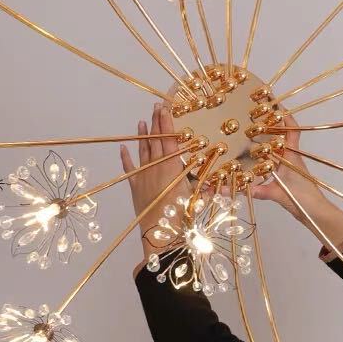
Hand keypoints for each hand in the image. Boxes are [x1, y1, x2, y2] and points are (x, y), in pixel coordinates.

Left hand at [120, 102, 192, 259]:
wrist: (161, 234)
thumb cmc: (182, 217)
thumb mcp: (199, 198)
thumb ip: (206, 186)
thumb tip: (219, 180)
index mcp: (173, 167)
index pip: (170, 139)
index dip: (167, 123)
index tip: (165, 108)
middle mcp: (157, 168)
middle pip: (156, 141)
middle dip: (156, 122)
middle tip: (156, 107)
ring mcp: (144, 176)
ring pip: (143, 151)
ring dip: (142, 136)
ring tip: (141, 122)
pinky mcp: (135, 187)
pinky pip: (129, 169)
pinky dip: (126, 157)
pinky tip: (123, 147)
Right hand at [249, 109, 328, 224]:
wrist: (318, 214)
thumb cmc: (305, 200)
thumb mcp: (279, 194)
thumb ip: (257, 191)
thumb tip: (231, 190)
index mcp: (292, 156)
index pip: (291, 130)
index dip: (284, 116)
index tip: (273, 104)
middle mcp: (291, 158)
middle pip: (281, 137)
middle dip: (270, 126)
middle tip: (253, 117)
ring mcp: (288, 168)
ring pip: (276, 149)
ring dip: (266, 142)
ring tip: (249, 134)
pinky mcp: (285, 178)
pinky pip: (273, 163)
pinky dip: (263, 159)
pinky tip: (251, 161)